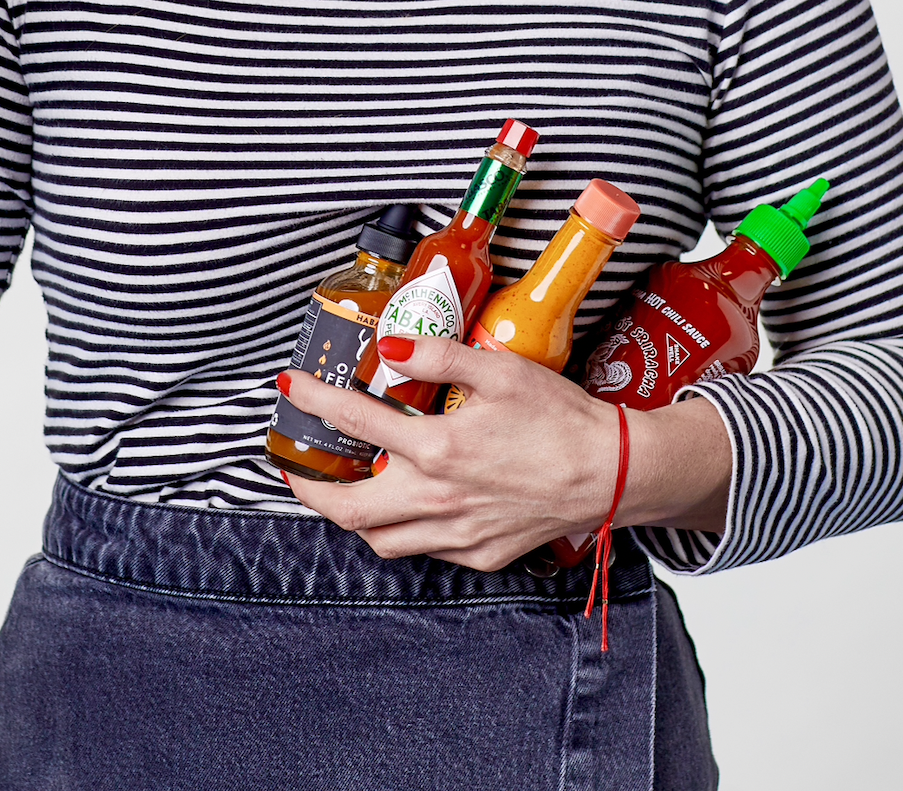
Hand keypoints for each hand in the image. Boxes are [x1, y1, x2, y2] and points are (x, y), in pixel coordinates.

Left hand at [280, 334, 730, 571]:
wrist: (611, 473)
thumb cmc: (559, 418)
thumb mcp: (497, 368)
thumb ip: (437, 357)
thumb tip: (390, 347)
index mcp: (437, 449)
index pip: (354, 423)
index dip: (313, 402)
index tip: (291, 388)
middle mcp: (438, 499)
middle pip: (349, 508)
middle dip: (310, 488)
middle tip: (296, 467)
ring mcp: (457, 534)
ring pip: (381, 540)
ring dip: (353, 516)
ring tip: (343, 490)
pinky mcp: (479, 555)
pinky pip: (424, 550)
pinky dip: (403, 531)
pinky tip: (408, 505)